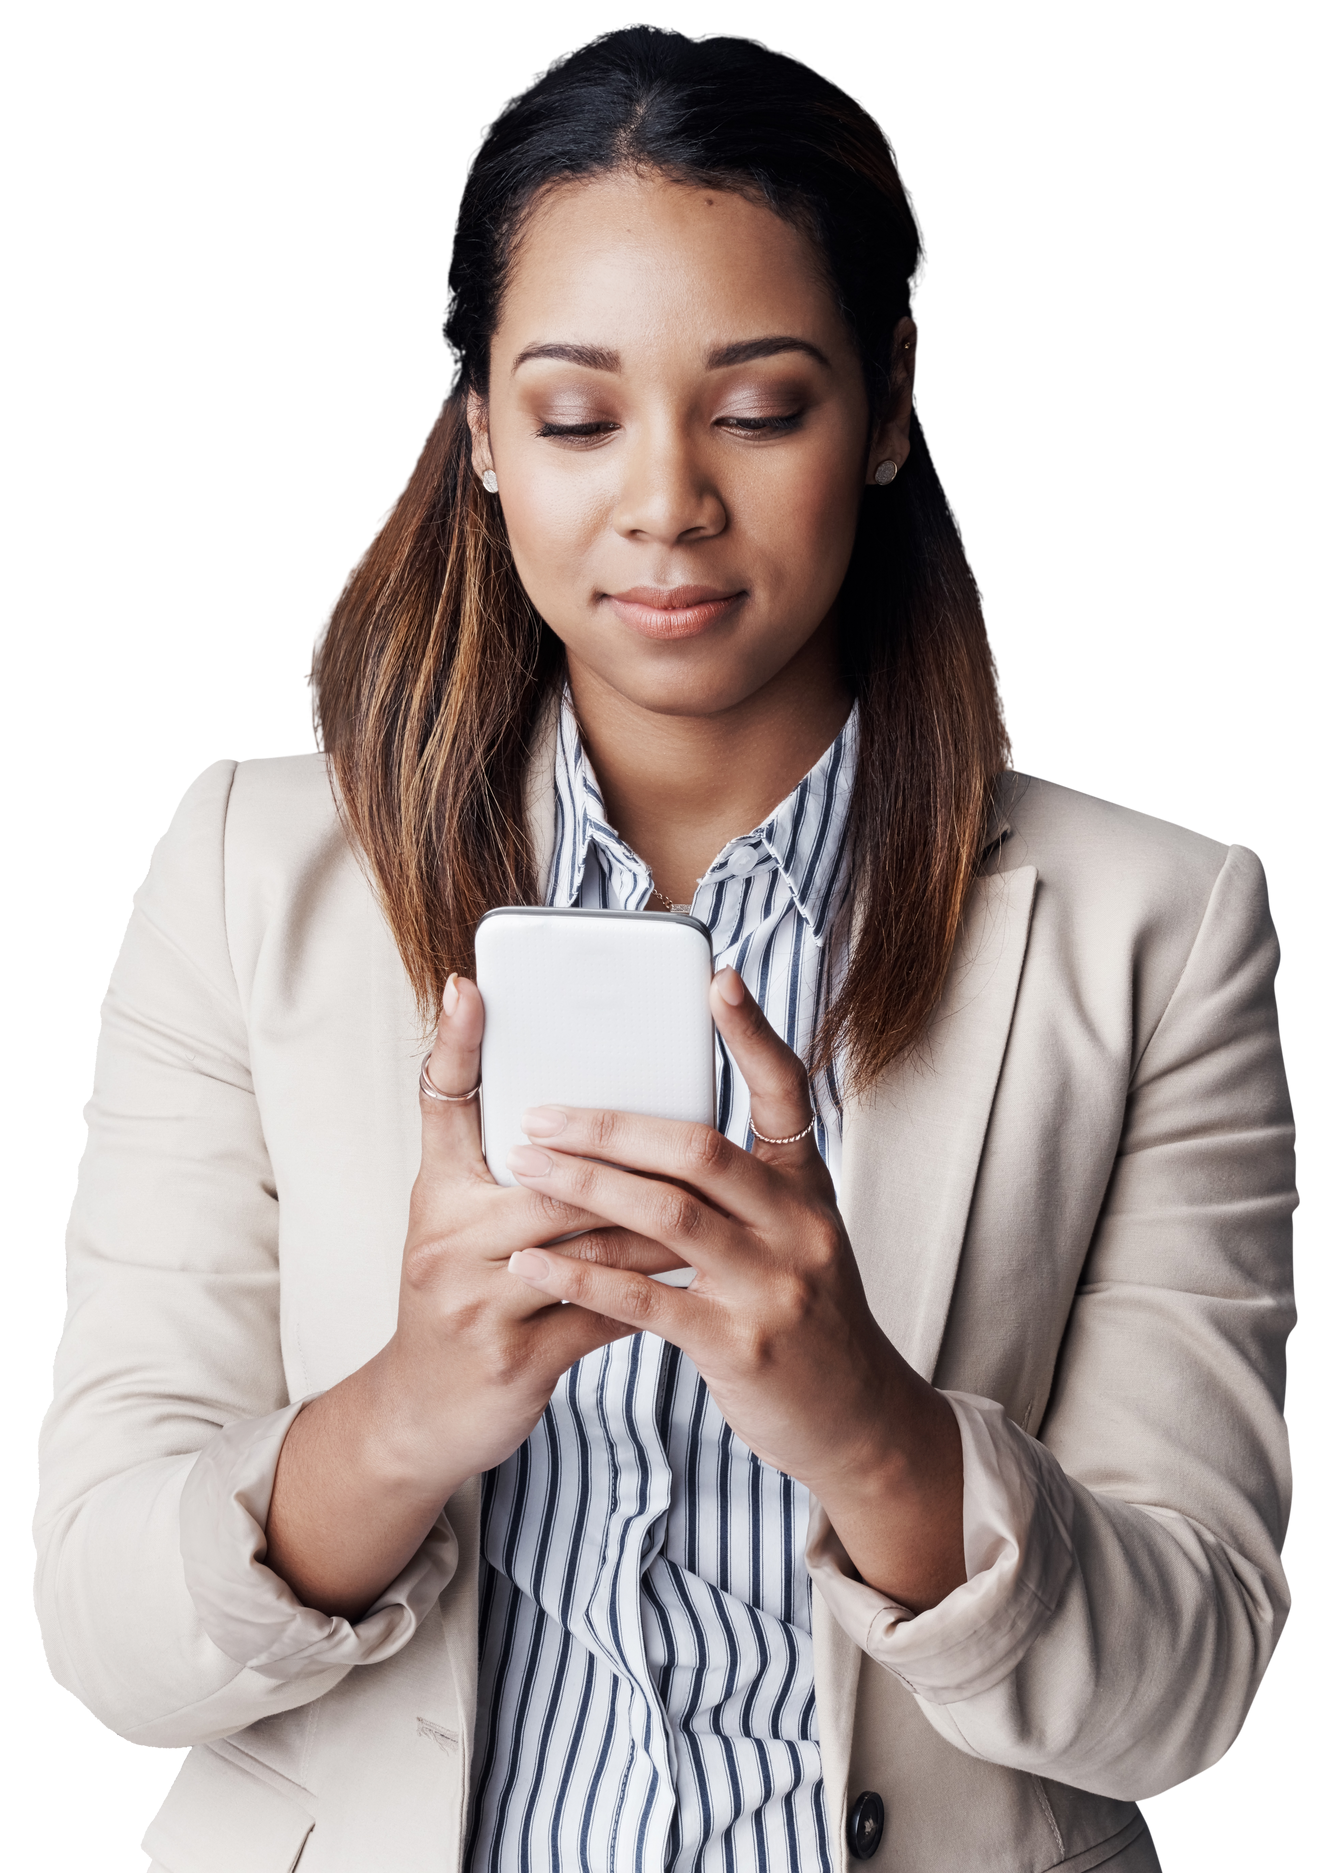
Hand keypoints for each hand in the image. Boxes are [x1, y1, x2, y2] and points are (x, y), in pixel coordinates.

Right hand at [266, 973, 644, 1617]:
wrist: (421, 1417)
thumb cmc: (458, 1300)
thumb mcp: (455, 1222)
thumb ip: (498, 1163)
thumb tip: (565, 1100)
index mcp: (435, 1196)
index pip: (441, 1103)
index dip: (456, 1044)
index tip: (473, 985)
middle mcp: (445, 1241)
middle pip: (551, 1178)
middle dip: (627, 1160)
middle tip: (699, 1124)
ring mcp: (476, 1305)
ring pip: (590, 1244)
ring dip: (660, 1225)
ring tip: (719, 1203)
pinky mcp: (514, 1361)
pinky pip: (604, 1313)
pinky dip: (655, 1291)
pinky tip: (697, 1276)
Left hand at [504, 966, 965, 1611]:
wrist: (856, 1420)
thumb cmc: (806, 1314)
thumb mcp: (800, 1234)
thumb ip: (748, 1184)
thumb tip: (662, 1127)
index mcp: (809, 1187)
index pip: (786, 1093)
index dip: (754, 1034)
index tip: (718, 980)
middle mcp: (799, 1227)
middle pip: (699, 1149)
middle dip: (611, 1126)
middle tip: (541, 1113)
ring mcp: (772, 1286)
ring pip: (667, 1216)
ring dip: (586, 1185)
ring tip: (525, 1166)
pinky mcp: (739, 1345)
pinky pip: (645, 1298)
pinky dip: (583, 1273)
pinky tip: (535, 1259)